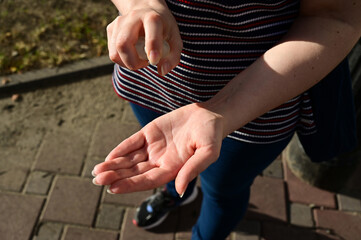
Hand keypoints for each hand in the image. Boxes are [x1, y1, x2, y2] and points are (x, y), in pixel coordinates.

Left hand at [92, 103, 223, 195]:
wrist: (209, 115)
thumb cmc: (212, 135)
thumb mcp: (208, 153)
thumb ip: (193, 170)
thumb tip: (179, 189)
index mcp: (172, 169)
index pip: (147, 181)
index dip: (130, 184)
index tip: (113, 188)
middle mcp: (160, 161)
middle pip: (135, 172)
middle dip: (116, 176)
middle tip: (97, 179)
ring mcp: (154, 147)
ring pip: (130, 159)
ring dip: (114, 165)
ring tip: (96, 171)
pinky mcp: (150, 133)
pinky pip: (132, 143)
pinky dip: (120, 149)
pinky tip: (108, 157)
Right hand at [107, 1, 182, 74]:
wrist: (147, 11)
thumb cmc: (163, 29)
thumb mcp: (175, 40)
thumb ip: (172, 57)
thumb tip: (162, 71)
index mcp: (152, 18)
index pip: (150, 32)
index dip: (152, 48)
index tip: (154, 61)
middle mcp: (133, 17)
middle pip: (123, 44)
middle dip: (133, 62)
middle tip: (145, 63)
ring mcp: (119, 22)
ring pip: (115, 53)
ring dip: (129, 63)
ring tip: (140, 58)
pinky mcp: (111, 29)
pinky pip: (113, 54)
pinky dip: (123, 60)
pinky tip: (133, 54)